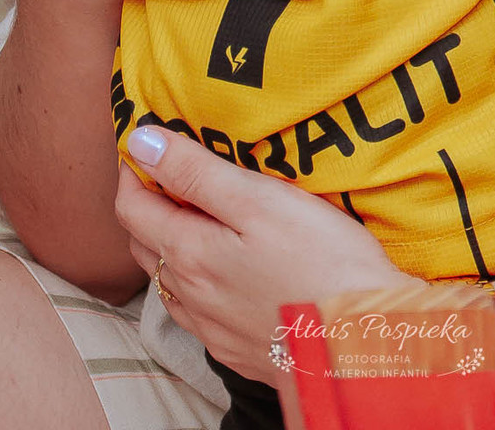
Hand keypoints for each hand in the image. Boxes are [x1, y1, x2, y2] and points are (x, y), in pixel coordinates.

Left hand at [117, 124, 402, 379]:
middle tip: (168, 174)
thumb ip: (196, 172)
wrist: (363, 344)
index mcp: (190, 254)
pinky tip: (223, 272)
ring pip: (170, 282)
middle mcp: (191, 297)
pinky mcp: (238, 350)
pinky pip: (198, 313)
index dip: (132, 171)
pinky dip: (196, 283)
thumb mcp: (259, 199)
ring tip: (196, 218)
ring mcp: (213, 330)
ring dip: (170, 246)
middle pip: (145, 245)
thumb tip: (141, 144)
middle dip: (146, 205)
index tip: (144, 144)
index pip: (132, 208)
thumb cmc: (320, 261)